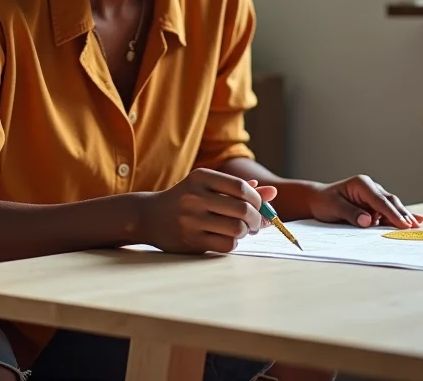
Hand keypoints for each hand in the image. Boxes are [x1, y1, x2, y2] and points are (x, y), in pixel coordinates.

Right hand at [140, 168, 277, 253]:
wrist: (149, 216)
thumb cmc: (186, 200)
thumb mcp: (208, 187)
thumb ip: (240, 189)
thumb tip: (272, 192)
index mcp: (201, 177)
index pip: (241, 187)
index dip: (257, 199)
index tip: (259, 206)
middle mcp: (195, 196)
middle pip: (243, 209)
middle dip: (256, 219)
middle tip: (255, 223)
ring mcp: (192, 219)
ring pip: (237, 229)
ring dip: (246, 232)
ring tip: (241, 230)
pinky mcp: (191, 240)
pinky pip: (226, 244)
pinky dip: (233, 243)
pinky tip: (227, 238)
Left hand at [308, 175, 422, 229]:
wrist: (318, 200)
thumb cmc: (324, 202)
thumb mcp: (333, 207)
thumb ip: (351, 213)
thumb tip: (369, 221)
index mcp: (362, 184)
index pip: (380, 201)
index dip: (392, 213)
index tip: (403, 225)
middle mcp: (371, 187)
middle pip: (390, 202)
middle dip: (402, 215)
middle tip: (413, 228)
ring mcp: (374, 195)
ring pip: (393, 206)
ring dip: (403, 216)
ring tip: (416, 227)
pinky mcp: (375, 204)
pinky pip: (389, 211)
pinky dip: (400, 216)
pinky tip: (417, 220)